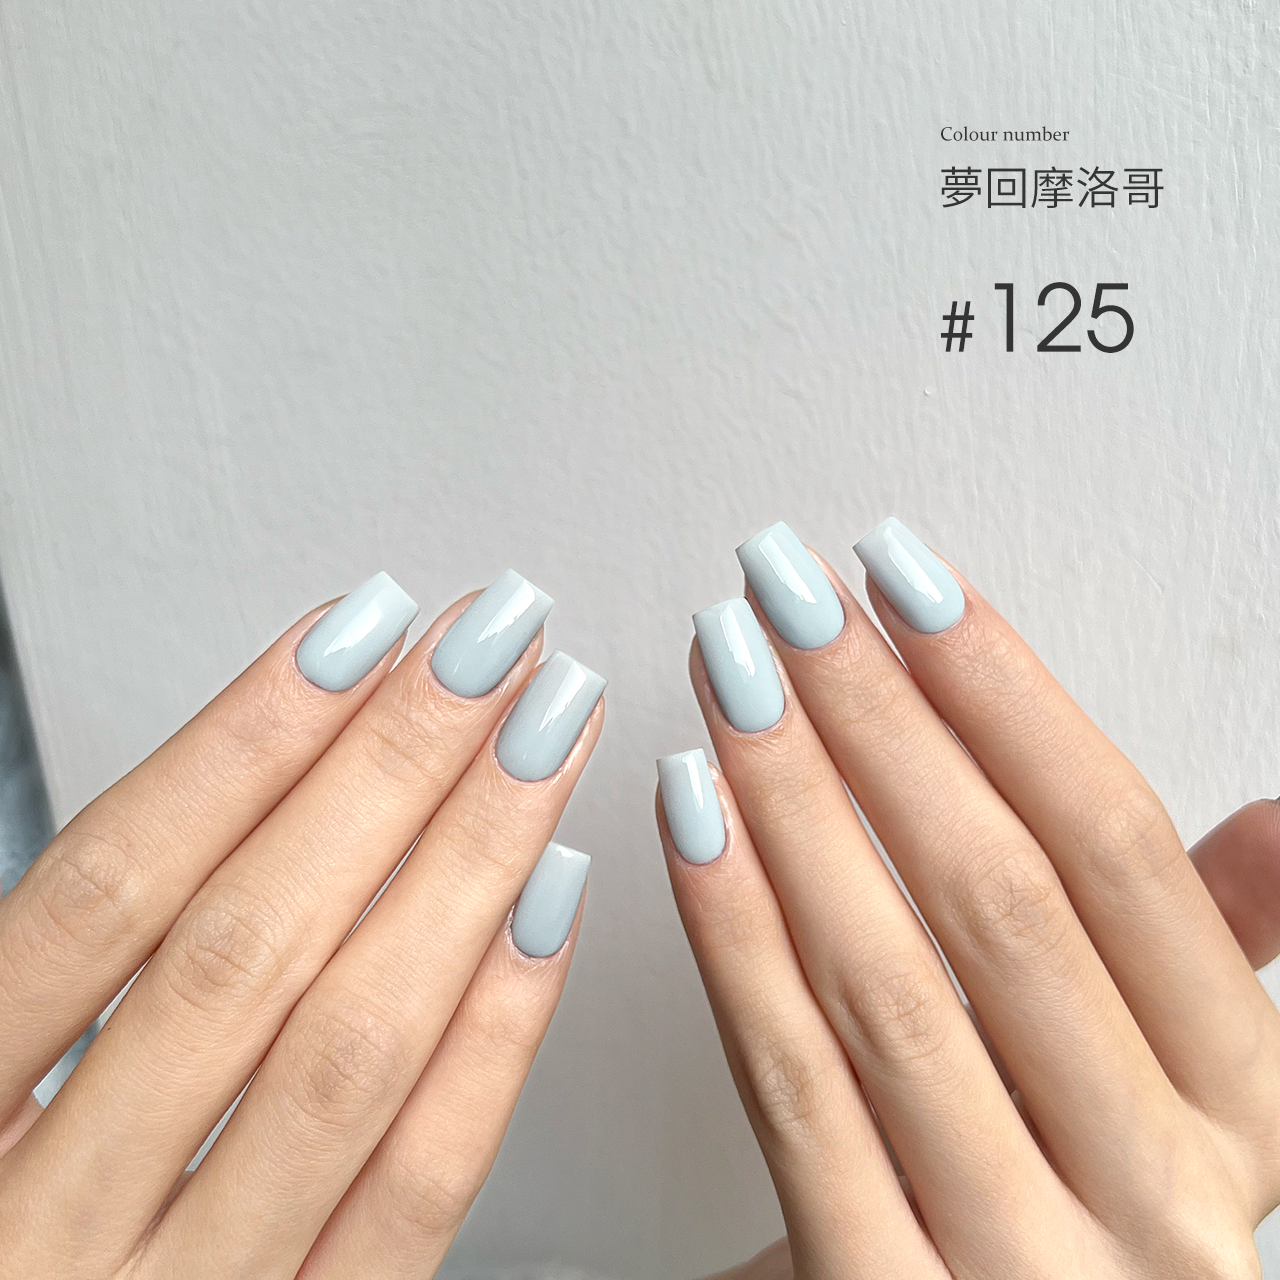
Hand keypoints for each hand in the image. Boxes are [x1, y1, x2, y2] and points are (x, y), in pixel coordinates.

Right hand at [0, 569, 604, 1279]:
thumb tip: (247, 765)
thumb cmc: (6, 1231)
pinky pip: (420, 1188)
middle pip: (246, 946)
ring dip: (469, 863)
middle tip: (496, 644)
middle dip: (390, 769)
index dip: (240, 743)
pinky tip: (552, 902)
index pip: (106, 892)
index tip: (360, 627)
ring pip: (351, 1050)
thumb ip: (62, 967)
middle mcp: (51, 1229)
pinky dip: (496, 1032)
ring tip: (550, 732)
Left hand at [659, 520, 1278, 1278]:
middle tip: (787, 593)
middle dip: (880, 718)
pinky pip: (792, 1088)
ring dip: (794, 798)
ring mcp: (1017, 1265)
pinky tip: (689, 808)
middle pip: (997, 900)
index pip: (1120, 855)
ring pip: (887, 983)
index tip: (907, 577)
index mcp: (1241, 1112)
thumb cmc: (1067, 1205)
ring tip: (725, 667)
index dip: (1007, 694)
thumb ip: (1205, 957)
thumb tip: (1277, 818)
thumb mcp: (1182, 1098)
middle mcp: (1155, 1195)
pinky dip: (732, 933)